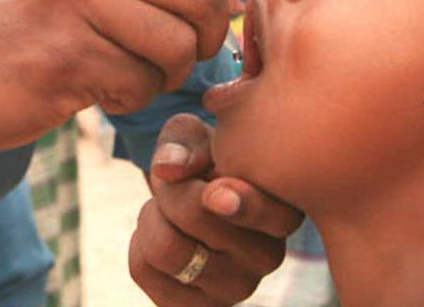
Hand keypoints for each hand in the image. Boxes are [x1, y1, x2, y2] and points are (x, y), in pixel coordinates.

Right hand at [0, 0, 235, 150]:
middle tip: (184, 54)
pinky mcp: (60, 57)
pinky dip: (133, 99)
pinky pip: (141, 84)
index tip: (207, 0)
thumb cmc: (15, 23)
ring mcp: (70, 0)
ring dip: (169, 74)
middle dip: (209, 34)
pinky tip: (100, 92)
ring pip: (178, 43)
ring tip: (132, 73)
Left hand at [129, 114, 303, 305]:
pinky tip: (163, 233)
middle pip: (195, 215)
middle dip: (171, 187)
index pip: (254, 210)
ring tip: (169, 207)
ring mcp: (237, 289)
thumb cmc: (209, 156)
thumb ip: (187, 141)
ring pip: (165, 248)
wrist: (200, 192)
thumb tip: (168, 170)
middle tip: (180, 181)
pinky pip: (142, 269)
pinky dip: (138, 241)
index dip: (226, 198)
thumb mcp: (200, 134)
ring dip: (151, 215)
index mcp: (284, 211)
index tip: (211, 190)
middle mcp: (270, 257)